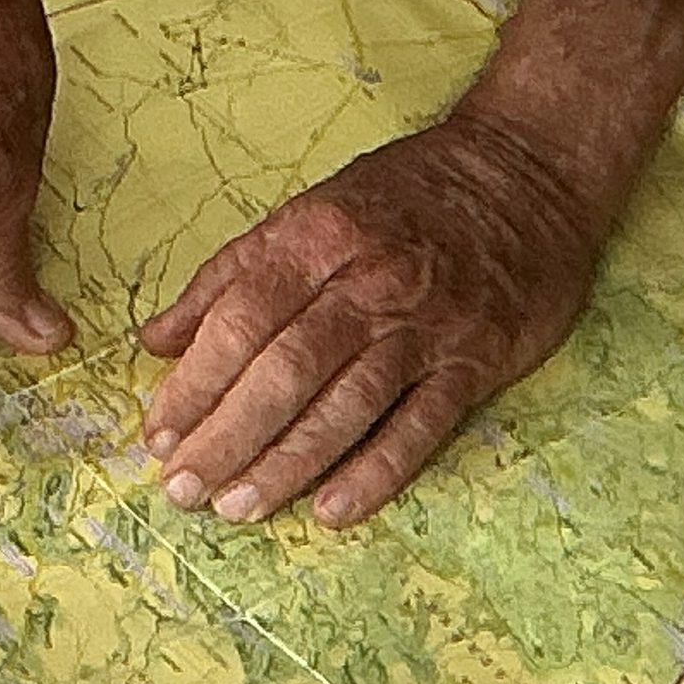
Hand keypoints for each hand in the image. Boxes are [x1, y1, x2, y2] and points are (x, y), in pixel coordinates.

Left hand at [138, 106, 607, 528]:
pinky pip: (418, 428)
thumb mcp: (309, 210)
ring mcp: (425, 328)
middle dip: (226, 436)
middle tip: (183, 487)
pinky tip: (330, 511)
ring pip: (344, 407)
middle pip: (284, 372)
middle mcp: (369, 284)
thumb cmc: (407, 195)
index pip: (240, 321)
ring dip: (285, 464)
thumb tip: (155, 340)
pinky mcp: (473, 362)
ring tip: (237, 507)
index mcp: (317, 239)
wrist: (528, 172)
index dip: (194, 384)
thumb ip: (229, 276)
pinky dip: (374, 473)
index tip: (157, 434)